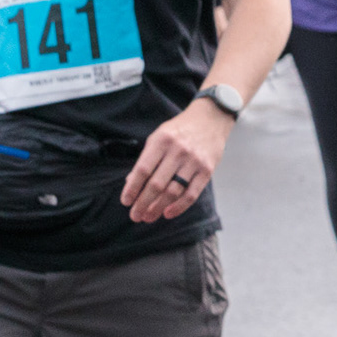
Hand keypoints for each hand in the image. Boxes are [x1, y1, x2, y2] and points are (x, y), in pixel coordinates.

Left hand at [121, 99, 233, 222]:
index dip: (132, 188)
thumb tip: (131, 183)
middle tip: (135, 216)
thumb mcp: (159, 136)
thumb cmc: (180, 129)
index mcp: (162, 141)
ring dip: (158, 208)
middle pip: (157, 184)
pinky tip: (168, 213)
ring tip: (149, 217)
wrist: (211, 118)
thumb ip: (146, 158)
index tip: (126, 202)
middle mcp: (178, 151)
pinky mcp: (208, 169)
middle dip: (143, 203)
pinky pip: (192, 193)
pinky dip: (179, 207)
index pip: (143, 170)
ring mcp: (194, 161)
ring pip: (173, 191)